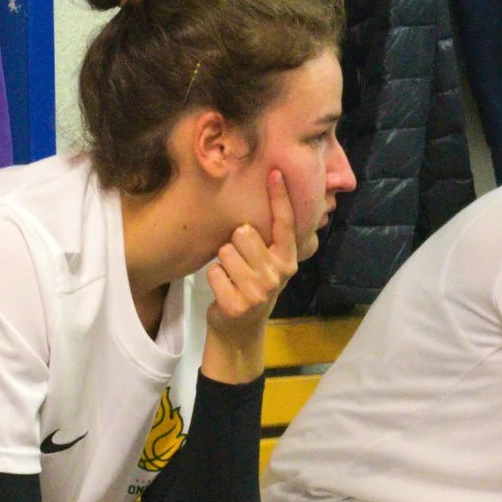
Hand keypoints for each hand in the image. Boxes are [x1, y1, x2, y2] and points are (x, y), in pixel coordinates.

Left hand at [205, 170, 300, 381]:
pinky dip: (213, 279)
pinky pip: (213, 271)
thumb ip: (270, 241)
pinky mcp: (237, 303)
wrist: (240, 331)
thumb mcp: (269, 266)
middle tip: (240, 263)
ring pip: (225, 251)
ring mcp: (259, 290)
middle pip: (243, 233)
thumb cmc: (252, 288)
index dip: (279, 196)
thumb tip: (259, 205)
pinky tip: (224, 290)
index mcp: (288, 259)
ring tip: (231, 277)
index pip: (284, 222)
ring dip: (222, 262)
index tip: (274, 171)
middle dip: (235, 243)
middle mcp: (278, 273)